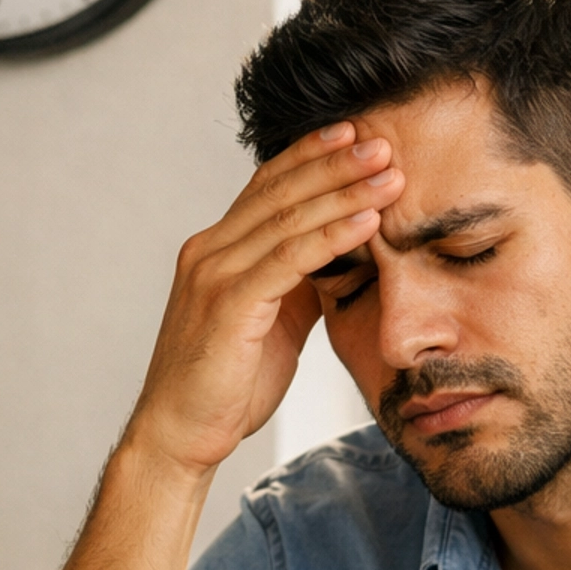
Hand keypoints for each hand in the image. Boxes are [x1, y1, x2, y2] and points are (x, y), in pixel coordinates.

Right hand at [121, 125, 403, 483]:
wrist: (181, 436)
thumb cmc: (226, 385)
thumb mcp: (273, 321)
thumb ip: (298, 283)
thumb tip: (342, 256)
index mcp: (217, 250)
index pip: (268, 186)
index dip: (311, 156)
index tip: (354, 133)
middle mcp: (210, 251)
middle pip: (280, 190)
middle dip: (335, 161)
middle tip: (383, 140)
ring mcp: (215, 274)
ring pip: (288, 217)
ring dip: (343, 190)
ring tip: (389, 172)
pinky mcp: (229, 304)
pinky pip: (290, 259)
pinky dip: (332, 235)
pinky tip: (367, 219)